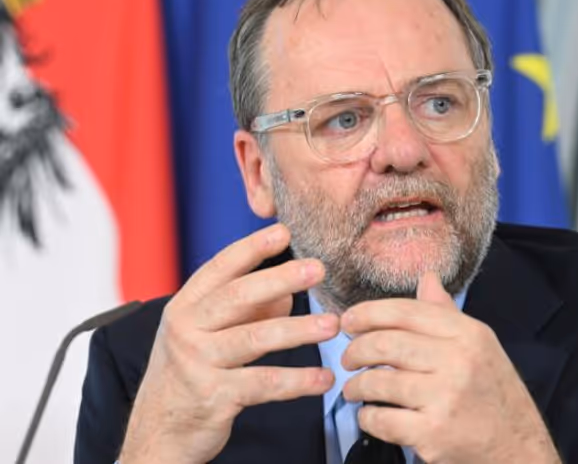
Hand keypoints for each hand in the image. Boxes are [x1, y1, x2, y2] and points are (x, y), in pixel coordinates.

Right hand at [119, 224, 338, 463]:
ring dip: (298, 330)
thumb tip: (287, 293)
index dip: (252, 248)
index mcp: (185, 307)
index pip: (220, 268)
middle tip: (317, 269)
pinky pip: (264, 384)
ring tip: (332, 325)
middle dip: (281, 279)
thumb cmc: (190, 374)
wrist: (158, 433)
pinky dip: (297, 381)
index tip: (283, 231)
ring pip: (255, 339)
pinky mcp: (213, 396)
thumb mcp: (208, 335)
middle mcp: (187, 330)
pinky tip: (323, 379)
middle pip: (238, 297)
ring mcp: (197, 363)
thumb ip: (246, 311)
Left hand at [341, 272, 560, 463]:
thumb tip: (427, 278)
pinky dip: (367, 418)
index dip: (368, 313)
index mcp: (468, 334)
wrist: (518, 447)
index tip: (349, 322)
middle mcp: (459, 361)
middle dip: (356, 350)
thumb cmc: (494, 394)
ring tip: (354, 389)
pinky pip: (382, 420)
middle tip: (348, 359)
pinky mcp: (433, 433)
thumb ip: (446, 314)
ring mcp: (446, 398)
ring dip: (356, 386)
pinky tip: (369, 416)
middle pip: (386, 344)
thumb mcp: (480, 345)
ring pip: (379, 382)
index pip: (406, 312)